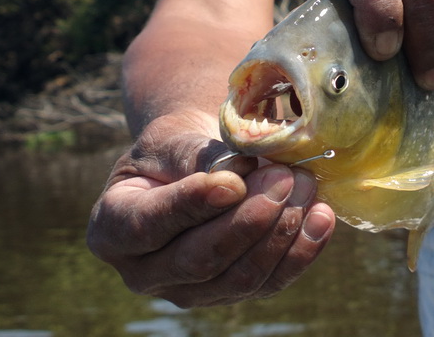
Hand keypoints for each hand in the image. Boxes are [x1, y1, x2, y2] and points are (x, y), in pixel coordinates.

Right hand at [86, 110, 334, 306]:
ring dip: (281, 232)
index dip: (192, 205)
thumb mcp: (171, 139)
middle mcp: (144, 272)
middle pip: (200, 259)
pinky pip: (271, 283)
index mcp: (112, 228)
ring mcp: (190, 291)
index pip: (150, 225)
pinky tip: (321, 216)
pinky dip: (302, 250)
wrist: (194, 167)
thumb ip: (194, 157)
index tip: (232, 180)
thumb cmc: (175, 149)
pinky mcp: (232, 294)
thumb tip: (236, 178)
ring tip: (306, 185)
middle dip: (250, 219)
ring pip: (241, 278)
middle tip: (285, 177)